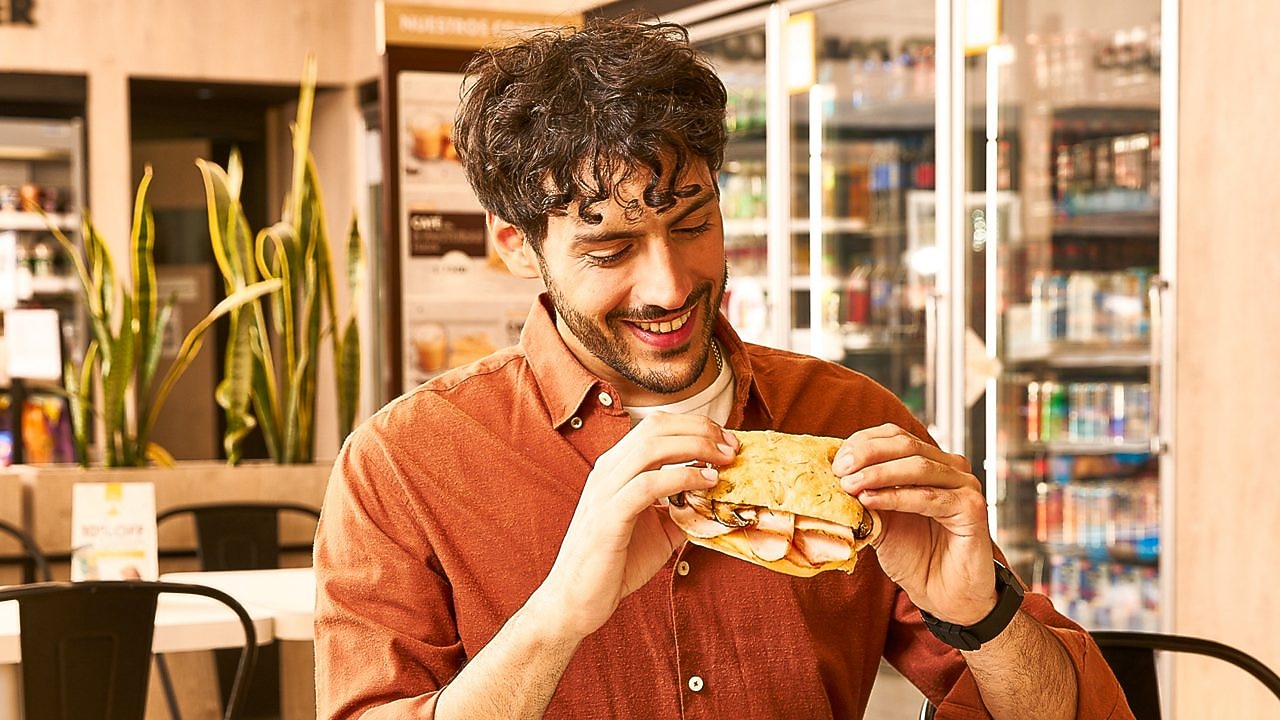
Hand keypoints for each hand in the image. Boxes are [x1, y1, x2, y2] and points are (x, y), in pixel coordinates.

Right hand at [534, 412, 737, 639]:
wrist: (576, 601)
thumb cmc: (614, 565)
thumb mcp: (657, 530)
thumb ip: (681, 509)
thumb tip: (716, 500)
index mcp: (615, 468)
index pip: (656, 426)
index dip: (695, 425)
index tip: (726, 439)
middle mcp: (607, 472)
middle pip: (656, 428)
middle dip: (700, 430)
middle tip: (732, 446)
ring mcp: (604, 492)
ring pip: (651, 448)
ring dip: (695, 447)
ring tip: (724, 460)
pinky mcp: (608, 517)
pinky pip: (647, 485)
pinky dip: (681, 477)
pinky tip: (705, 483)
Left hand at [834, 423, 996, 625]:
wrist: (944, 595)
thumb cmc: (915, 557)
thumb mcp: (881, 520)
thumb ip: (865, 495)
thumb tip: (834, 475)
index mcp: (930, 462)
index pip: (895, 436)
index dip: (863, 443)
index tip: (835, 461)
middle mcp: (950, 468)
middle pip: (906, 445)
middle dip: (867, 455)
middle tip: (840, 470)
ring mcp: (964, 486)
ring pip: (917, 467)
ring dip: (878, 474)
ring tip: (850, 485)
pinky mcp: (972, 508)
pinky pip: (928, 497)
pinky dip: (896, 497)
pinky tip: (870, 501)